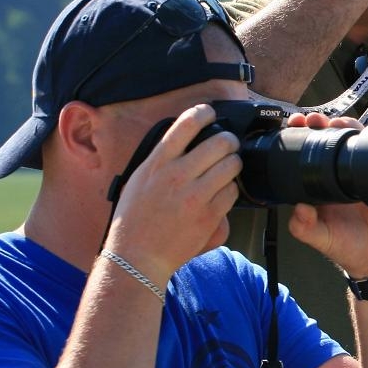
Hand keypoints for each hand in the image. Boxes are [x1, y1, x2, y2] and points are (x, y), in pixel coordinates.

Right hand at [107, 103, 242, 280]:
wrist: (137, 255)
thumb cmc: (134, 219)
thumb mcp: (139, 179)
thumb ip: (162, 160)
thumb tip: (185, 143)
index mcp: (157, 163)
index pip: (186, 124)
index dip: (204, 112)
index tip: (210, 112)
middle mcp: (177, 175)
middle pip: (220, 142)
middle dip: (229, 140)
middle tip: (228, 145)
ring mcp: (195, 195)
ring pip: (232, 165)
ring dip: (233, 163)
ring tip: (228, 168)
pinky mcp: (209, 215)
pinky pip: (232, 192)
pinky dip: (231, 190)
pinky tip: (222, 193)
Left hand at [280, 112, 367, 276]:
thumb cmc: (347, 248)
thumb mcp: (321, 240)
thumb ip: (305, 228)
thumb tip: (298, 208)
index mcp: (320, 185)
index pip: (308, 153)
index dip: (300, 136)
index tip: (293, 125)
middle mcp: (340, 175)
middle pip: (331, 139)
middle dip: (322, 123)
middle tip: (314, 119)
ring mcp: (364, 173)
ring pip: (356, 140)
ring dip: (347, 125)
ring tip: (339, 122)